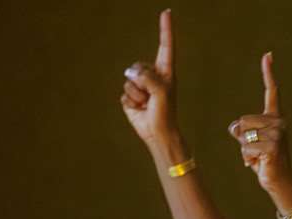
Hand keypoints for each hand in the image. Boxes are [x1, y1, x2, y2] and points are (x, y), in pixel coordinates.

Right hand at [120, 10, 178, 146]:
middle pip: (138, 67)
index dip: (165, 29)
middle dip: (142, 82)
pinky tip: (139, 109)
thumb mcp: (161, 92)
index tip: (167, 12)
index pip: (165, 46)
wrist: (158, 133)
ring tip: (147, 104)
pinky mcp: (131, 97)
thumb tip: (130, 74)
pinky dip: (130, 102)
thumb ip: (147, 78)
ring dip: (137, 95)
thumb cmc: (165, 113)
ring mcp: (140, 86)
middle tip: (152, 98)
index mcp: (165, 72)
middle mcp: (152, 76)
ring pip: (129, 81)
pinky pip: (124, 93)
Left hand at [229, 53, 291, 202]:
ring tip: (259, 158)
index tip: (268, 55)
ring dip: (245, 150)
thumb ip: (242, 131)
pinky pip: (246, 148)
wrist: (280, 184)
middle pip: (242, 121)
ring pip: (242, 136)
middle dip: (242, 138)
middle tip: (257, 151)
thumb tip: (234, 127)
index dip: (268, 73)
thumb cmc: (265, 163)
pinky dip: (247, 159)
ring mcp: (277, 135)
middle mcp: (279, 123)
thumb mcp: (251, 143)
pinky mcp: (272, 147)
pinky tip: (260, 164)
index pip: (272, 92)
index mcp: (275, 118)